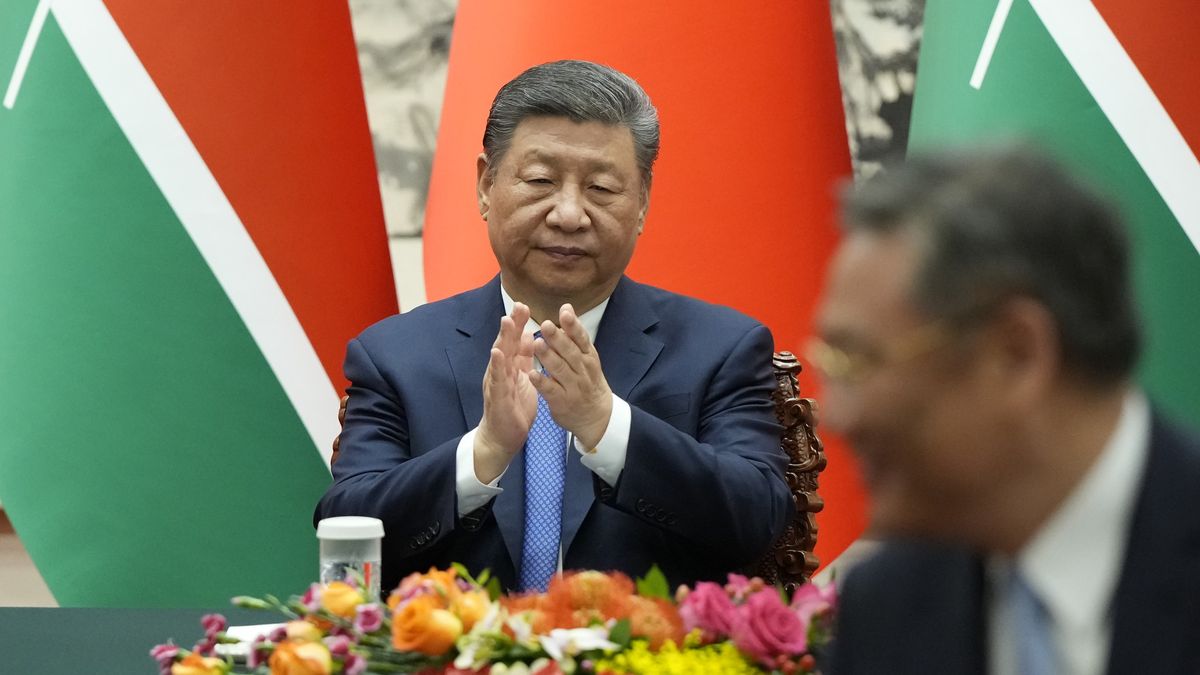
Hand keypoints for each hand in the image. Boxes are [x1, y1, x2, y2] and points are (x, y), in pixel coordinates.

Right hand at [474, 303, 536, 482]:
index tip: (525, 305)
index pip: (514, 341)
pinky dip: (496, 365)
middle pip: (506, 343)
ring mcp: (496, 382)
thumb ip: (524, 359)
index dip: (519, 324)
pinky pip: (496, 379)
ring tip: (506, 321)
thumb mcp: (522, 379)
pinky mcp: (496, 396)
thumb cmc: (513, 407)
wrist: (502, 437)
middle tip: (518, 305)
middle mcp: (500, 371)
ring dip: (502, 338)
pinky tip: (496, 353)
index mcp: (509, 367)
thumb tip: (530, 337)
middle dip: (512, 324)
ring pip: (499, 357)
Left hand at [529, 304, 612, 448]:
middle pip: (570, 352)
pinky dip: (542, 382)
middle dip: (558, 339)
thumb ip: (574, 335)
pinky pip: (551, 390)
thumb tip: (566, 307)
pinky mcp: (562, 402)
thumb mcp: (587, 357)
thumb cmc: (588, 381)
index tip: (564, 312)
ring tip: (536, 344)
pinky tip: (531, 374)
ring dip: (548, 357)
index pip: (581, 338)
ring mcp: (573, 387)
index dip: (573, 325)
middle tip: (545, 325)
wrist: (597, 416)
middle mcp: (582, 370)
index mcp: (588, 356)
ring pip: (560, 369)